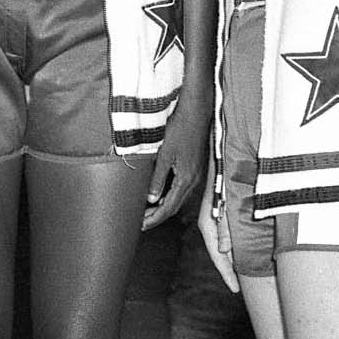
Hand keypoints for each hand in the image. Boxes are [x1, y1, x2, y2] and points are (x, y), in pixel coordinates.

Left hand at [143, 90, 211, 228]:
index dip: (154, 219)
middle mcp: (194, 180)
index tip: (142, 226)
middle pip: (174, 206)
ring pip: (179, 198)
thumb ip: (157, 178)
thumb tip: (151, 199)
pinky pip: (182, 189)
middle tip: (141, 222)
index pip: (168, 207)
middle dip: (158, 217)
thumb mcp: (164, 154)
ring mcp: (196, 174)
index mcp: (186, 179)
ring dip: (164, 207)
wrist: (196, 111)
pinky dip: (170, 196)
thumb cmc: (180, 128)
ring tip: (147, 211)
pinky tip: (160, 194)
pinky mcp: (195, 167)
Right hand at [195, 166, 238, 292]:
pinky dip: (239, 244)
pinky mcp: (227, 211)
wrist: (223, 155)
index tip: (235, 288)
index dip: (226, 273)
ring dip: (236, 257)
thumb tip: (224, 251)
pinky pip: (232, 233)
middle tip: (242, 285)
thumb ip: (225, 228)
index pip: (217, 255)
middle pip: (221, 252)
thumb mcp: (225, 205)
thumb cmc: (224, 177)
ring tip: (247, 271)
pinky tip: (248, 247)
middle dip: (231, 269)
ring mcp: (220, 217)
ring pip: (227, 243)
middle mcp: (213, 222)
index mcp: (208, 223)